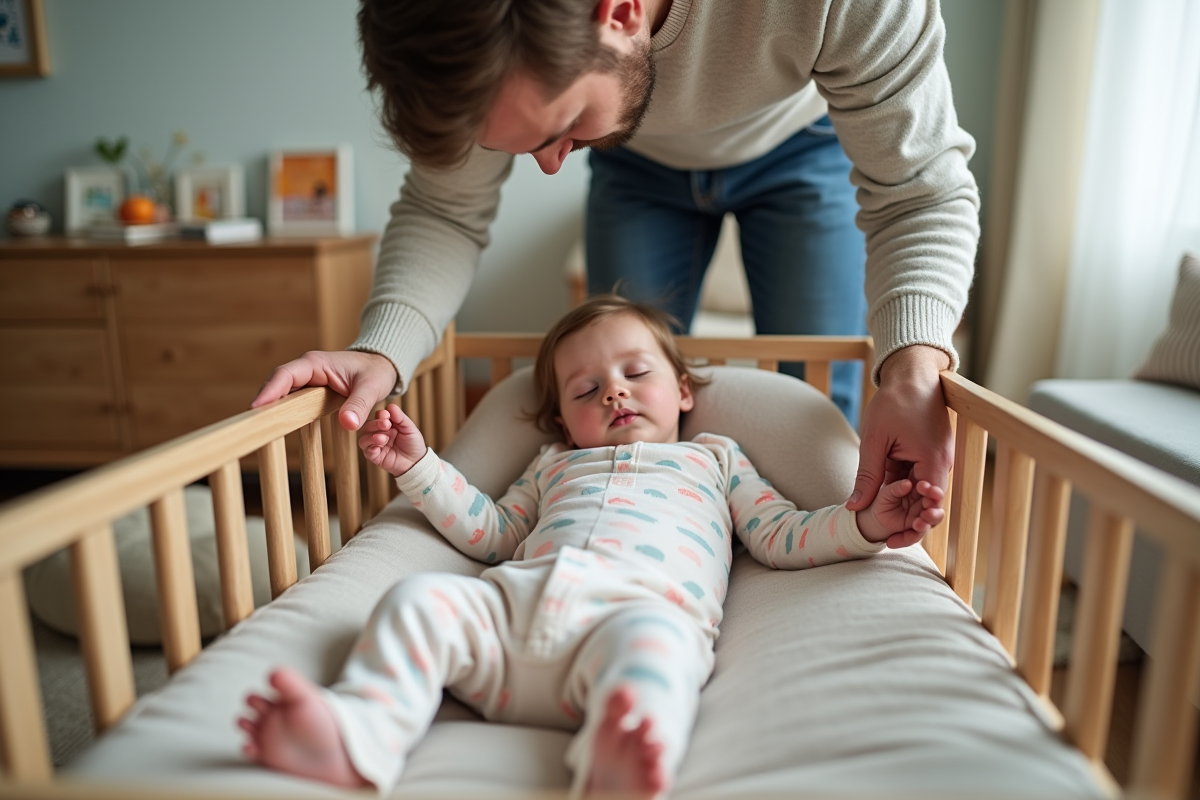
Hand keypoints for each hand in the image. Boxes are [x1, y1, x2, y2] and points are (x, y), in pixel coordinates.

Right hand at [251, 350, 397, 430]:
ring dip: (270, 407)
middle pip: (276, 385)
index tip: (257, 407)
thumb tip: (348, 424)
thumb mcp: (372, 388)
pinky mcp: (309, 391)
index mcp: (316, 363)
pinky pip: (290, 400)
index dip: (270, 391)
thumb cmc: (376, 372)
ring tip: (256, 427)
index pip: (285, 375)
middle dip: (263, 401)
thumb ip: (359, 405)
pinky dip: (282, 411)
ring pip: (281, 393)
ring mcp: (305, 380)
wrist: (381, 367)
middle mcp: (306, 369)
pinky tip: (275, 425)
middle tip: (250, 423)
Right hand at [359, 404, 426, 475]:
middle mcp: (378, 433)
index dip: (380, 415)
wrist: (417, 461)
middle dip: (375, 424)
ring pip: (364, 438)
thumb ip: (400, 417)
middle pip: (368, 426)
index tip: (386, 416)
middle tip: (385, 425)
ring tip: (384, 438)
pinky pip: (367, 451)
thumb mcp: (409, 427)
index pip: (377, 416)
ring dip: (372, 437)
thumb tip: (390, 406)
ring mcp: (375, 445)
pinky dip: (371, 448)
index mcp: (386, 424)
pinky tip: (379, 447)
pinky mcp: (374, 456)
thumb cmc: (413, 443)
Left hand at [847, 345, 953, 548]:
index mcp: (932, 460)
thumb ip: (867, 475)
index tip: (895, 537)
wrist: (913, 374)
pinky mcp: (931, 454)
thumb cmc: (894, 402)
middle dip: (912, 523)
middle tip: (890, 541)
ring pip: (924, 493)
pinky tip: (889, 503)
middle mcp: (941, 463)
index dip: (915, 524)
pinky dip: (908, 492)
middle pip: (929, 503)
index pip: (929, 503)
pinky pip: (921, 479)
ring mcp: (938, 459)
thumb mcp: (874, 439)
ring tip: (888, 530)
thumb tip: (854, 507)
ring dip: (908, 509)